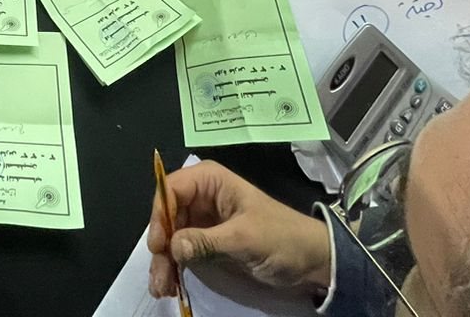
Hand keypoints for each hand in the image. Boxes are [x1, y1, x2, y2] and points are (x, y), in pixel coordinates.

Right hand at [147, 161, 330, 299]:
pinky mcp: (206, 242)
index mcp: (211, 181)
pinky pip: (181, 252)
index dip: (160, 215)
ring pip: (171, 237)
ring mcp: (202, 221)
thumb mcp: (245, 238)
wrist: (310, 260)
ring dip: (164, 262)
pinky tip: (170, 285)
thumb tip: (172, 246)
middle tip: (160, 276)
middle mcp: (202, 197)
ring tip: (162, 288)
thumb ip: (206, 241)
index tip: (159, 244)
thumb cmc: (282, 238)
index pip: (172, 189)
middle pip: (167, 216)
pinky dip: (173, 268)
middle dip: (160, 246)